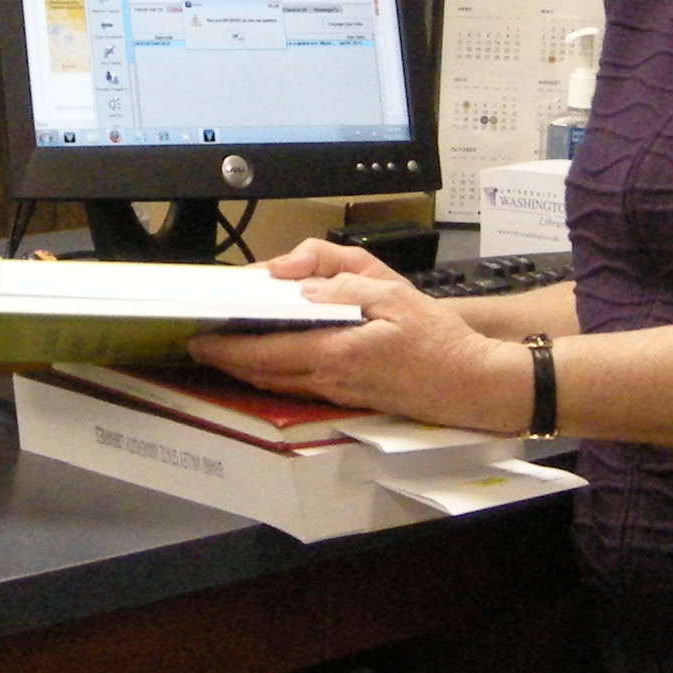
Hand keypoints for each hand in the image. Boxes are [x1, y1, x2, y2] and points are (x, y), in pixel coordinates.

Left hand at [183, 239, 529, 434]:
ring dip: (246, 366)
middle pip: (261, 372)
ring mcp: (337, 392)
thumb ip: (338, 275)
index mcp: (335, 351)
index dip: (225, 346)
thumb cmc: (438, 339)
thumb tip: (292, 276)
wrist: (473, 383)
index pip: (263, 350)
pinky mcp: (348, 397)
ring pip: (276, 381)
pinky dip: (274, 371)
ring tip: (223, 348)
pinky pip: (298, 385)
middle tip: (199, 343)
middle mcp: (329, 378)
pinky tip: (269, 356)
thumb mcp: (391, 288)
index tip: (199, 335)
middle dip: (225, 359)